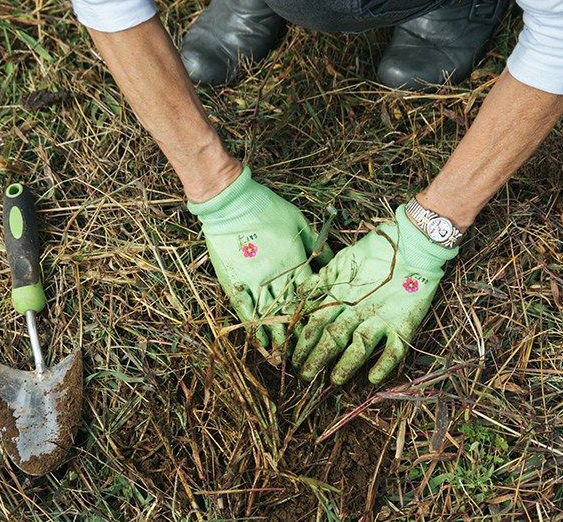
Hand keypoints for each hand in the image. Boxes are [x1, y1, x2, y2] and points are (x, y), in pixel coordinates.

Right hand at [189, 166, 329, 347]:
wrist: (231, 203)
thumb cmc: (267, 207)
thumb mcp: (299, 220)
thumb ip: (316, 244)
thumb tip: (332, 261)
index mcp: (295, 262)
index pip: (311, 297)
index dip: (315, 317)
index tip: (322, 333)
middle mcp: (277, 277)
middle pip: (291, 313)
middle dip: (297, 337)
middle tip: (304, 357)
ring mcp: (254, 281)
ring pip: (268, 318)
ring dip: (276, 340)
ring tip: (281, 359)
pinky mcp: (235, 282)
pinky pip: (246, 311)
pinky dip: (253, 329)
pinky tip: (259, 343)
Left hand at [292, 205, 458, 383]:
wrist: (413, 244)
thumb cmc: (375, 251)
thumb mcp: (341, 261)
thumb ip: (321, 281)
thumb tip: (299, 295)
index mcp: (340, 295)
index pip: (316, 323)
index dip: (303, 343)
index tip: (294, 360)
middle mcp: (357, 309)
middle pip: (332, 338)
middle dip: (316, 358)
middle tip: (305, 376)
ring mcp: (381, 317)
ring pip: (359, 346)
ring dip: (346, 365)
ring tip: (335, 381)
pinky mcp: (403, 322)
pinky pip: (394, 349)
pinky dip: (384, 365)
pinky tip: (373, 379)